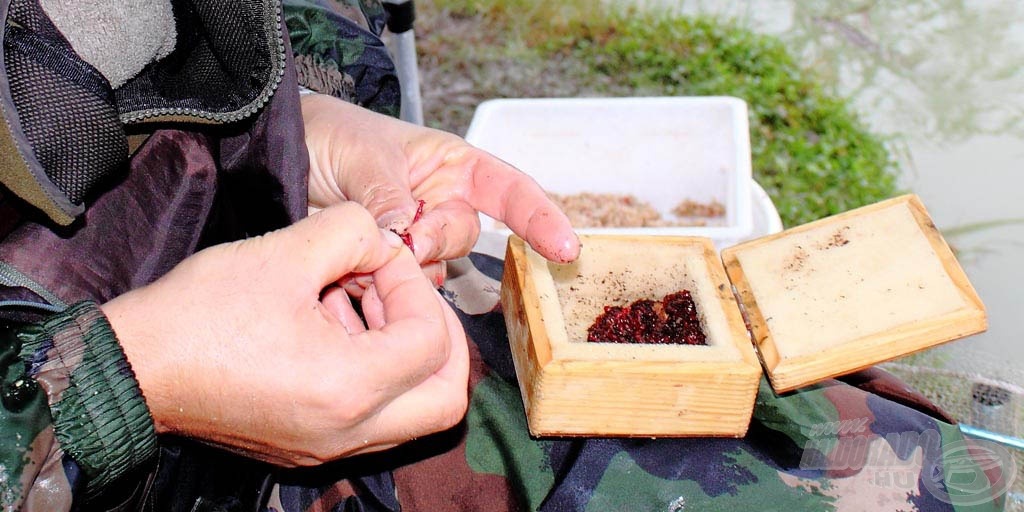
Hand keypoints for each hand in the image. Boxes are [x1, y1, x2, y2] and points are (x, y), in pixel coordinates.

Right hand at [101, 203, 468, 465]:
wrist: (131, 368)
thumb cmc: (197, 316)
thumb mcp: (284, 253)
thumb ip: (354, 231)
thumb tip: (385, 235)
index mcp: (349, 388)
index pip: (432, 341)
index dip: (416, 286)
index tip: (383, 257)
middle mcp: (347, 431)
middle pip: (446, 399)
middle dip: (442, 338)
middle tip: (411, 294)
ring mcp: (328, 446)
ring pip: (413, 411)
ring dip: (404, 352)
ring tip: (358, 300)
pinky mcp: (308, 445)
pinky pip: (372, 416)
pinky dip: (374, 371)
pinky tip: (332, 323)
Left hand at [302, 94, 580, 269]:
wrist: (284, 157)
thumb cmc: (332, 135)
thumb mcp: (364, 158)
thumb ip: (390, 198)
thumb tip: (409, 237)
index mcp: (453, 165)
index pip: (509, 191)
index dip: (541, 218)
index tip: (565, 248)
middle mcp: (443, 202)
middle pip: (463, 236)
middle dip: (435, 241)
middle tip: (402, 239)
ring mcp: (417, 236)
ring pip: (433, 266)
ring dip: (404, 266)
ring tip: (363, 244)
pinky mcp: (390, 266)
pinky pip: (404, 284)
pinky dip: (384, 283)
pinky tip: (355, 267)